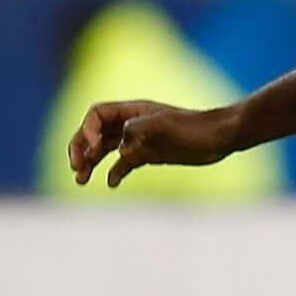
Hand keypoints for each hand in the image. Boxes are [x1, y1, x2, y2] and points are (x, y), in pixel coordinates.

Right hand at [67, 100, 243, 188]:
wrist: (220, 137)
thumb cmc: (194, 127)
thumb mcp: (163, 126)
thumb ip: (137, 132)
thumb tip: (120, 149)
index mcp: (131, 111)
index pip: (96, 115)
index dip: (87, 130)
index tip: (94, 148)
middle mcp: (131, 124)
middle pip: (94, 133)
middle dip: (80, 148)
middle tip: (75, 167)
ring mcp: (139, 140)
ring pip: (105, 150)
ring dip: (91, 163)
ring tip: (80, 180)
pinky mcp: (150, 154)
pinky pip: (124, 164)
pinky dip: (114, 172)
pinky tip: (111, 184)